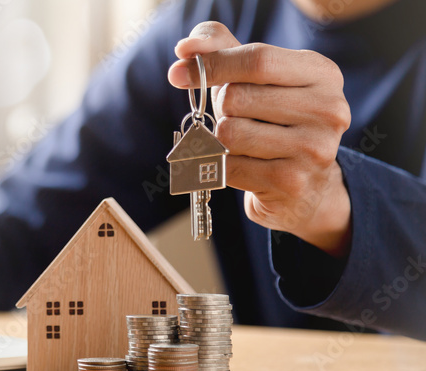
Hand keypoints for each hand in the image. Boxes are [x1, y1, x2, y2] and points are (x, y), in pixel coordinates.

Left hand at [167, 21, 352, 256]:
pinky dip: (225, 166)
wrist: (306, 186)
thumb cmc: (272, 121)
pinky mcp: (292, 182)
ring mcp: (314, 148)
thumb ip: (222, 50)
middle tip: (236, 117)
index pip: (257, 59)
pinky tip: (247, 166)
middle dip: (221, 108)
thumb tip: (186, 49)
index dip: (214, 64)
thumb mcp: (255, 79)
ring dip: (222, 139)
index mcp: (321, 74)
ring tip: (245, 143)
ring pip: (229, 133)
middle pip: (237, 97)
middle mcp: (327, 109)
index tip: (178, 73)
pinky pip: (230, 166)